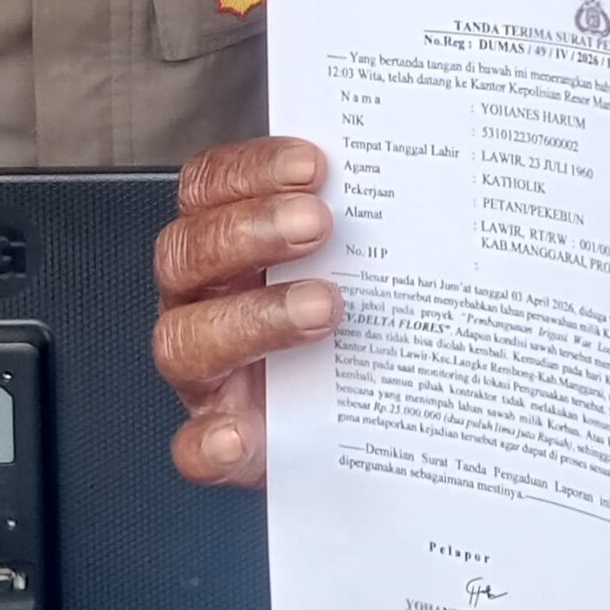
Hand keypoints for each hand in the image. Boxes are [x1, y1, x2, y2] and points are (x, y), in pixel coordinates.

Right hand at [152, 137, 340, 487]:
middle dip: (251, 230)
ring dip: (252, 317)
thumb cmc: (347, 324)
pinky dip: (208, 441)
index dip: (251, 170)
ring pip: (185, 338)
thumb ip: (368, 223)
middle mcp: (202, 300)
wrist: (352, 420)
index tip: (312, 163)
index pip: (210, 188)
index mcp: (224, 245)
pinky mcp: (219, 442)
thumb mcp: (356, 263)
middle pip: (189, 252)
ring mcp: (204, 371)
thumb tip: (423, 181)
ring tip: (322, 307)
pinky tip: (240, 433)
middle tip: (318, 222)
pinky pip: (192, 445)